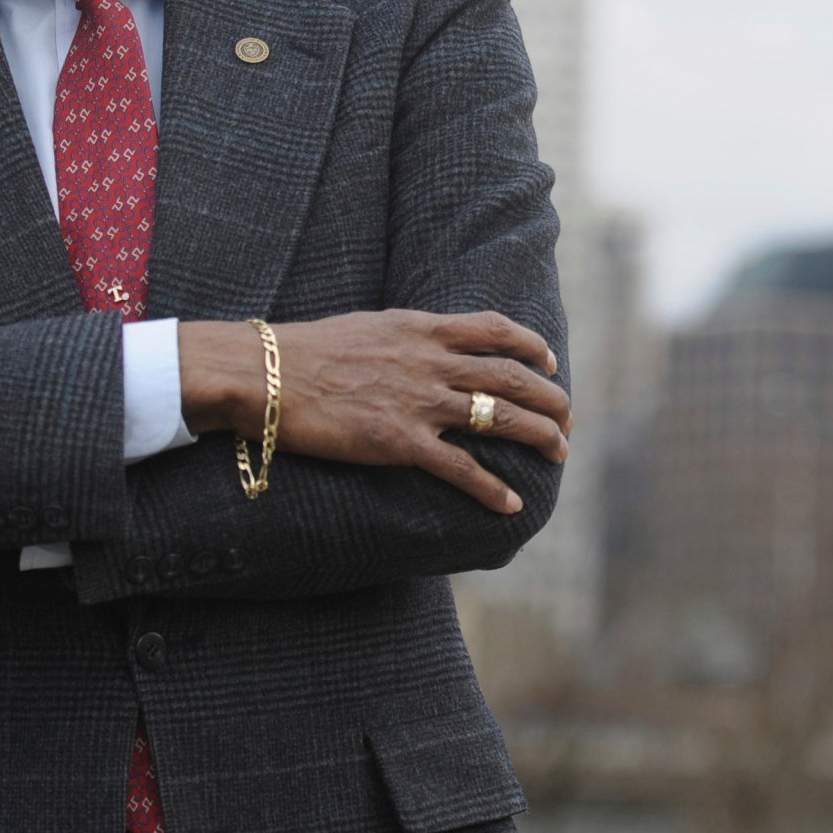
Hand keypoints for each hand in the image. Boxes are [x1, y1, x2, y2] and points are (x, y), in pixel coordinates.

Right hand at [182, 311, 568, 513]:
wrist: (266, 374)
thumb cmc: (305, 351)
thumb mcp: (368, 328)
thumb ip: (405, 338)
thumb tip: (423, 346)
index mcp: (422, 329)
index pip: (495, 330)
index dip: (531, 347)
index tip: (550, 364)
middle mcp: (431, 362)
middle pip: (512, 377)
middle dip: (550, 399)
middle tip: (567, 420)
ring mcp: (419, 402)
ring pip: (501, 419)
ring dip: (539, 437)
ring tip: (560, 454)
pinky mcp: (400, 441)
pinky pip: (461, 468)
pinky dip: (492, 489)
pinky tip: (510, 504)